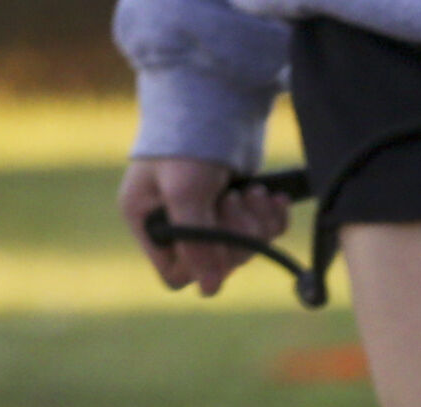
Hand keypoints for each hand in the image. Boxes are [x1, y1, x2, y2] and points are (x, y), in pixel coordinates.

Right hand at [118, 157, 291, 296]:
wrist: (215, 100)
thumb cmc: (187, 144)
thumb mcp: (185, 192)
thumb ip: (196, 242)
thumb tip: (210, 291)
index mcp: (148, 223)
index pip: (176, 274)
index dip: (201, 266)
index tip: (215, 240)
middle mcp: (176, 226)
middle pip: (218, 265)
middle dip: (235, 236)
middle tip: (234, 200)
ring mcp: (209, 219)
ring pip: (244, 251)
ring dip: (256, 224)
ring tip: (252, 191)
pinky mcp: (238, 209)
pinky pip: (263, 233)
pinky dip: (271, 217)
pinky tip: (271, 196)